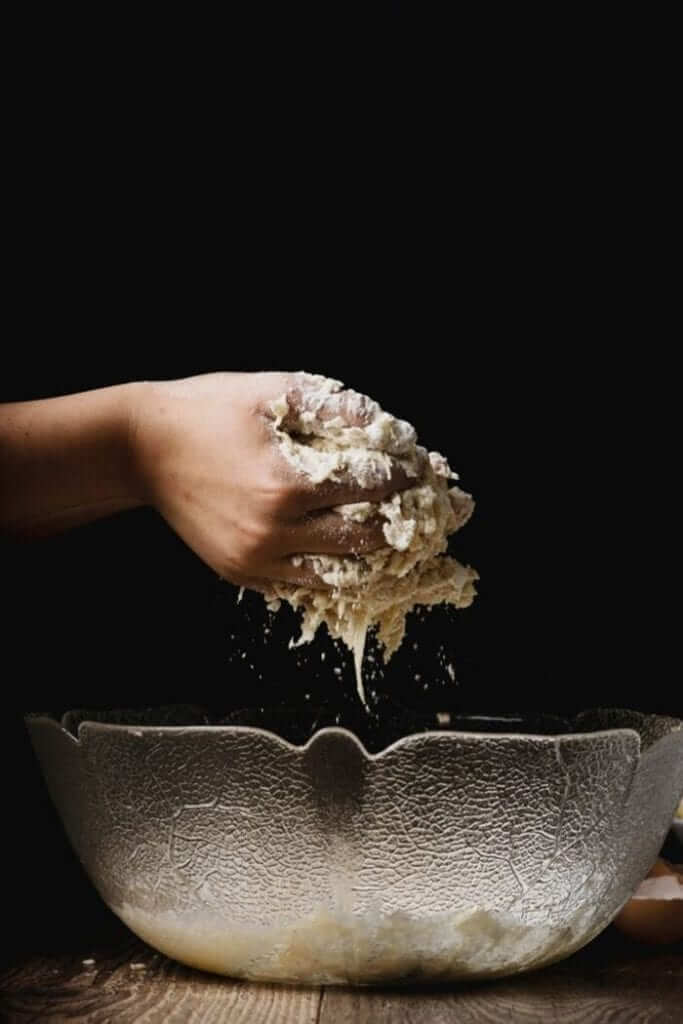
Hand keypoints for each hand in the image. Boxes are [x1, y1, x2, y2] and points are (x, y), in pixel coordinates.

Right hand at [131, 372, 411, 587]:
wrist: (140, 448)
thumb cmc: (207, 411)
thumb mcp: (272, 391)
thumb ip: (335, 406)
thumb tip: (390, 425)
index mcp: (286, 484)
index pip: (370, 488)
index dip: (403, 477)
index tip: (419, 470)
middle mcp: (273, 532)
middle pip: (362, 539)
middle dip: (398, 522)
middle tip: (421, 511)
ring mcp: (255, 559)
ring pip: (336, 575)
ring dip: (369, 557)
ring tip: (392, 537)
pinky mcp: (240, 573)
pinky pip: (300, 586)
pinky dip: (330, 573)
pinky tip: (347, 556)